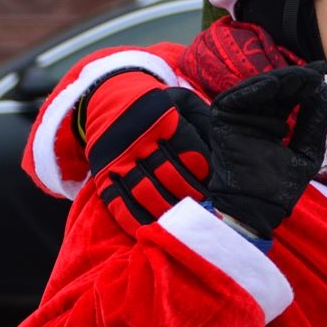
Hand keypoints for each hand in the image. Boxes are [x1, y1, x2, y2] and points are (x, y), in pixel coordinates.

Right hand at [83, 72, 210, 234]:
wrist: (110, 98)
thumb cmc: (157, 105)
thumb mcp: (182, 101)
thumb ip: (203, 121)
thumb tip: (222, 149)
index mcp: (163, 119)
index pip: (189, 151)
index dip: (203, 172)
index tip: (215, 186)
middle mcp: (140, 141)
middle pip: (169, 175)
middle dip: (190, 194)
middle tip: (206, 208)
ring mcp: (120, 160)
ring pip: (146, 192)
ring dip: (168, 210)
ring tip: (185, 221)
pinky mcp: (104, 176)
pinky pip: (118, 203)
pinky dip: (135, 220)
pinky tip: (153, 229)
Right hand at [207, 65, 326, 238]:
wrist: (258, 207)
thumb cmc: (281, 184)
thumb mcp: (307, 147)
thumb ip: (314, 118)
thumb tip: (321, 85)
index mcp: (271, 121)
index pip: (289, 95)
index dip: (305, 81)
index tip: (323, 69)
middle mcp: (253, 115)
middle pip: (275, 88)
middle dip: (296, 78)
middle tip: (314, 71)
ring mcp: (236, 115)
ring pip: (259, 88)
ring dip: (281, 80)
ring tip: (301, 76)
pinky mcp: (221, 117)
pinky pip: (239, 97)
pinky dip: (256, 89)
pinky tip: (274, 83)